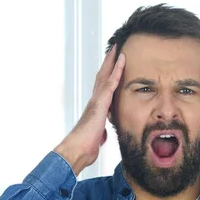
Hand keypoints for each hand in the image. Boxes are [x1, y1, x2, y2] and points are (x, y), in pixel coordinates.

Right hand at [54, 45, 125, 175]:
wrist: (77, 149)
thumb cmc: (85, 147)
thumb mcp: (96, 138)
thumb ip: (99, 133)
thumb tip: (100, 135)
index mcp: (95, 109)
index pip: (102, 89)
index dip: (107, 77)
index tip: (111, 67)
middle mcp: (94, 101)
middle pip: (102, 77)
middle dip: (108, 64)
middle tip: (113, 50)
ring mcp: (97, 100)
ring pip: (105, 75)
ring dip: (111, 61)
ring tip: (117, 49)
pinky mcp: (100, 102)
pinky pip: (111, 82)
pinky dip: (117, 70)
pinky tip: (122, 60)